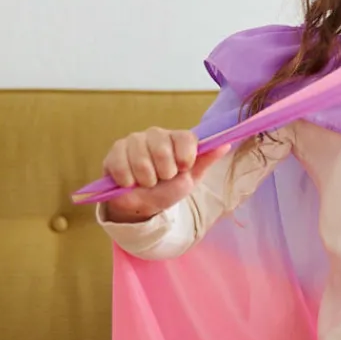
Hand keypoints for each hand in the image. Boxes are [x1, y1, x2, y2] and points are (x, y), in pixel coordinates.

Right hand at [100, 127, 230, 222]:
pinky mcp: (115, 151)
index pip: (185, 137)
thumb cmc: (169, 188)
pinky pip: (121, 165)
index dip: (185, 156)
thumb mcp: (191, 177)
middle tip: (163, 179)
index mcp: (176, 139)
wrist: (144, 204)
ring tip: (147, 183)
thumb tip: (226, 144)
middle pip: (161, 148)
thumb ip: (206, 160)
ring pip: (140, 158)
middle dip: (164, 172)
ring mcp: (134, 140)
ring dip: (146, 179)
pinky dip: (128, 180)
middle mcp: (156, 135)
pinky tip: (130, 183)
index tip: (183, 169)